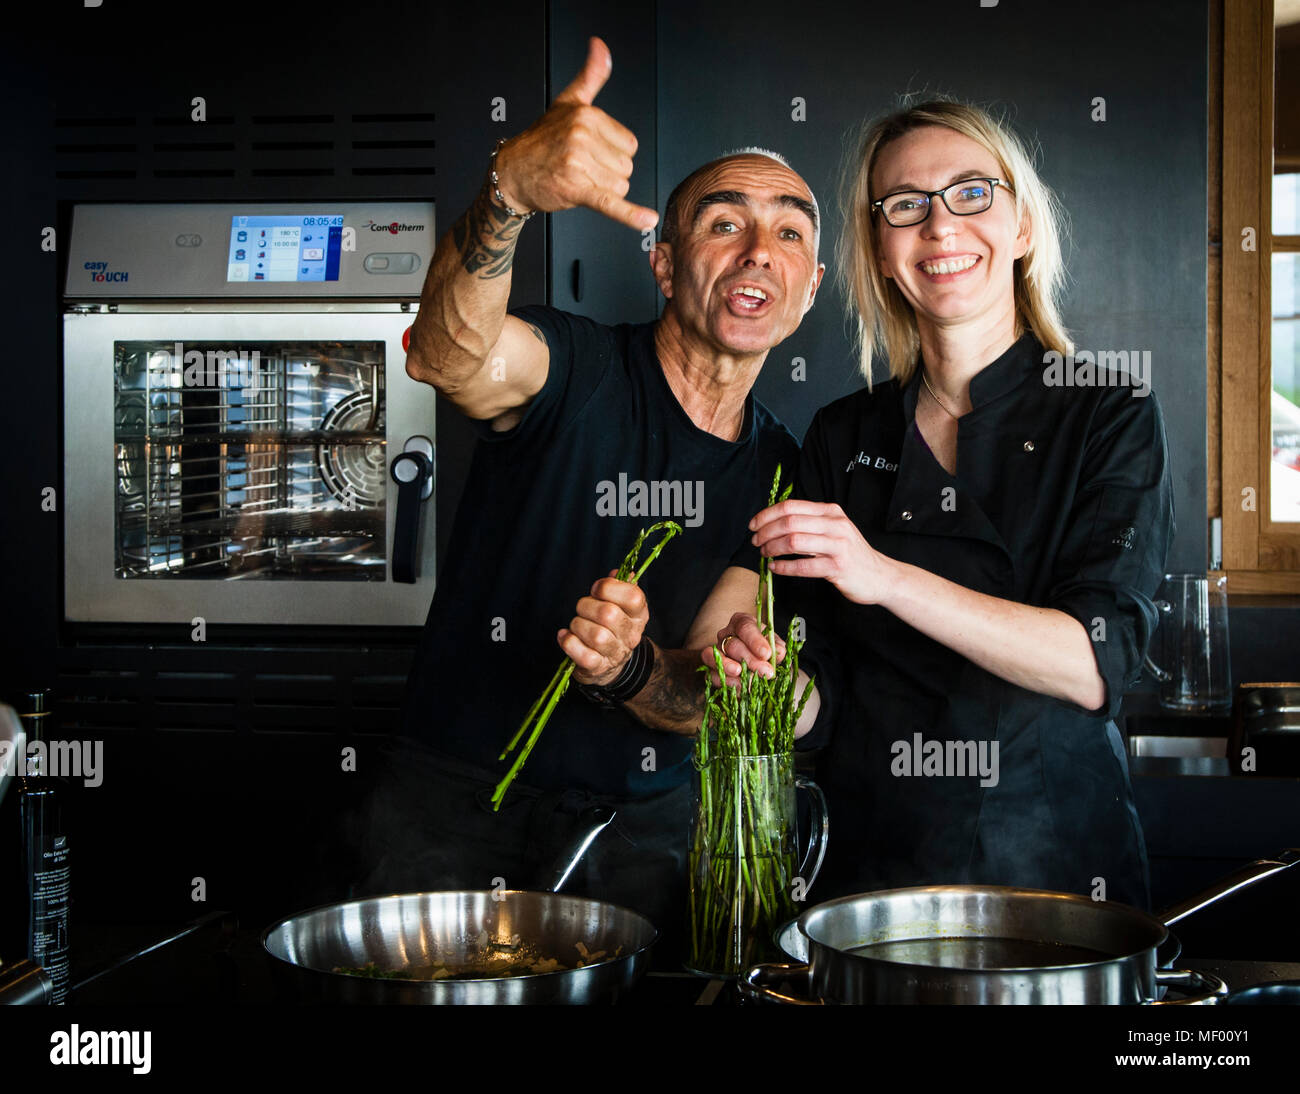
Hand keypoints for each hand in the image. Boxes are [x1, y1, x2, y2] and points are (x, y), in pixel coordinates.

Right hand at [492, 37, 657, 231]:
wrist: (512, 172)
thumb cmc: (541, 140)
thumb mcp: (568, 102)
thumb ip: (591, 76)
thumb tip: (601, 46)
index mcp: (587, 115)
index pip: (629, 145)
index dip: (612, 153)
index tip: (590, 151)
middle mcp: (582, 137)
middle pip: (626, 167)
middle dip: (607, 173)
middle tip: (580, 167)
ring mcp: (579, 163)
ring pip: (619, 186)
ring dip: (602, 190)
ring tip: (577, 179)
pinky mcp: (577, 190)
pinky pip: (610, 203)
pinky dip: (629, 214)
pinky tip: (646, 220)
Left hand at [558, 571, 649, 684]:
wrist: (611, 665)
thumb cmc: (611, 627)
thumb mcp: (620, 606)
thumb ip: (619, 586)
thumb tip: (618, 573)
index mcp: (639, 615)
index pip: (633, 596)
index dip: (608, 587)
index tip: (596, 590)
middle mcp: (631, 634)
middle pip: (608, 614)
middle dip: (586, 605)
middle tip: (583, 608)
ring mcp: (616, 653)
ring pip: (596, 635)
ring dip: (578, 625)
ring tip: (577, 625)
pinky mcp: (599, 667)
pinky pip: (583, 655)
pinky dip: (569, 643)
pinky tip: (566, 636)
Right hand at [703, 612, 785, 685]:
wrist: (758, 669)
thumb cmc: (767, 654)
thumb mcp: (776, 648)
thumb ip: (778, 648)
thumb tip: (778, 652)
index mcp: (742, 623)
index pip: (745, 627)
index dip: (755, 640)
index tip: (766, 654)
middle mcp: (726, 635)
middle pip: (733, 644)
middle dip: (750, 660)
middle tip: (766, 672)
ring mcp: (716, 652)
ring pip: (717, 657)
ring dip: (730, 667)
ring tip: (743, 675)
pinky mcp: (711, 670)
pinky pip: (712, 674)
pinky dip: (726, 681)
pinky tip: (739, 686)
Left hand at [750, 499, 893, 605]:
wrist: (880, 576)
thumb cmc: (850, 553)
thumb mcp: (833, 529)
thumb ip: (809, 522)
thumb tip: (773, 522)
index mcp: (831, 512)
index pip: (791, 507)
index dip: (767, 515)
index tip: (753, 525)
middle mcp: (835, 524)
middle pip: (790, 522)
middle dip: (766, 532)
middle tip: (755, 542)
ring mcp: (838, 546)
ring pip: (794, 541)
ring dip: (772, 548)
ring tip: (764, 554)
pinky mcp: (838, 567)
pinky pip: (803, 566)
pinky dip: (784, 567)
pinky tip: (775, 568)